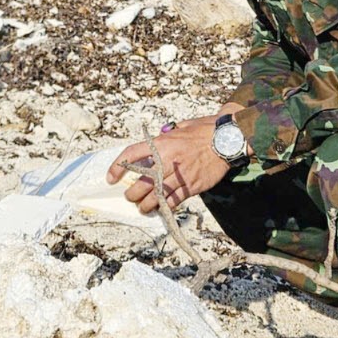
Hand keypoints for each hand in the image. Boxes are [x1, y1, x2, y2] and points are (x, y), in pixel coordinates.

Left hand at [107, 116, 234, 214]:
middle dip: (132, 193)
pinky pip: (175, 200)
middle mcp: (168, 160)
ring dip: (146, 204)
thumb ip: (165, 137)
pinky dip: (165, 207)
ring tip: (142, 207)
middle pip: (142, 182)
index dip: (117, 167)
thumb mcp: (180, 127)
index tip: (110, 177)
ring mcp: (181, 174)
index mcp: (162, 143)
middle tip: (129, 196)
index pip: (131, 155)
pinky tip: (160, 209)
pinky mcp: (192, 186)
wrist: (227, 139)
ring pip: (156, 195)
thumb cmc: (204, 130)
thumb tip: (155, 144)